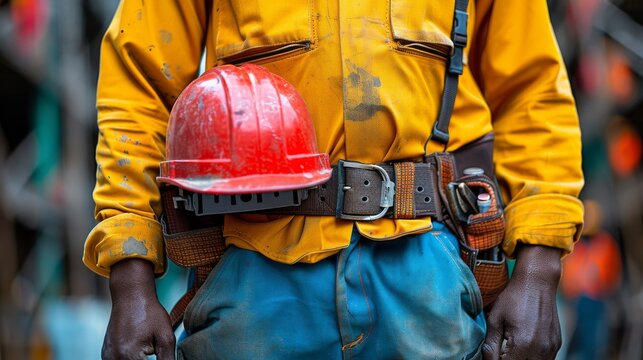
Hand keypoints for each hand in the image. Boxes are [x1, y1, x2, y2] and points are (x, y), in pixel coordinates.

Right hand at [102, 259, 175, 359]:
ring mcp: (107, 356)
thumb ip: (167, 359)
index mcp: (128, 354)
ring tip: (146, 348)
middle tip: (153, 347)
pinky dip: (130, 359)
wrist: (131, 296)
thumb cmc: (150, 313)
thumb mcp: (165, 336)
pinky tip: (138, 350)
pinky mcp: (105, 354)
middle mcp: (114, 357)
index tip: (159, 352)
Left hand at [483, 245, 561, 359]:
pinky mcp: (557, 343)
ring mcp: (552, 347)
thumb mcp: (495, 319)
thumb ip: (491, 345)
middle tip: (501, 352)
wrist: (537, 281)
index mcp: (523, 344)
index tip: (493, 356)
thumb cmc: (513, 297)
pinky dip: (533, 358)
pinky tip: (524, 348)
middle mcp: (541, 349)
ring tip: (511, 350)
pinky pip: (546, 359)